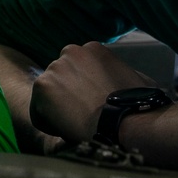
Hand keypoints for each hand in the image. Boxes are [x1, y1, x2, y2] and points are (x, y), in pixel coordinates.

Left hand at [29, 41, 156, 142]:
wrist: (126, 122)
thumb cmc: (139, 105)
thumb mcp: (138, 79)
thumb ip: (123, 73)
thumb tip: (126, 79)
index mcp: (92, 49)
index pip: (78, 67)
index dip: (83, 88)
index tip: (92, 103)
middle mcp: (70, 51)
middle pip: (61, 77)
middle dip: (68, 94)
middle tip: (81, 115)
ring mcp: (54, 67)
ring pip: (49, 93)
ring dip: (57, 108)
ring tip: (75, 124)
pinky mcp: (42, 85)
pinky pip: (38, 109)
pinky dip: (48, 122)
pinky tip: (66, 129)